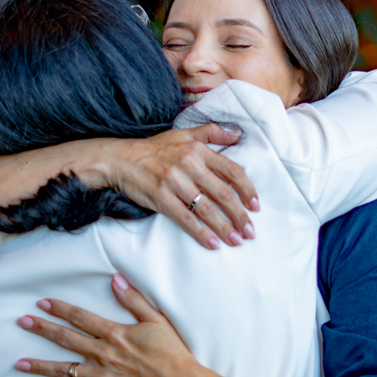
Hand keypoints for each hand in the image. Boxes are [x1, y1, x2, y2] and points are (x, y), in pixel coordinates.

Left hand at [14, 274, 201, 376]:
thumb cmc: (172, 352)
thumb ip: (133, 300)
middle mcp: (104, 355)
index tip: (42, 302)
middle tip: (22, 322)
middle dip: (43, 330)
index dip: (60, 308)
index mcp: (115, 334)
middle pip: (67, 340)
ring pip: (66, 371)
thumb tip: (115, 280)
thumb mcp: (156, 320)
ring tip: (19, 363)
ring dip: (41, 366)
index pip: (81, 317)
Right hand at [108, 125, 258, 249]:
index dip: (247, 190)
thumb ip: (212, 132)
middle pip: (222, 193)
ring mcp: (174, 182)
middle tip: (250, 232)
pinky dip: (200, 233)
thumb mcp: (183, 134)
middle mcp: (189, 165)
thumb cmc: (155, 148)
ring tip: (236, 240)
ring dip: (224, 227)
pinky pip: (185, 218)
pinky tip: (212, 244)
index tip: (256, 206)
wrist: (120, 159)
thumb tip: (238, 136)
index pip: (231, 171)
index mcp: (198, 150)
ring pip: (206, 209)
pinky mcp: (161, 198)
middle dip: (239, 215)